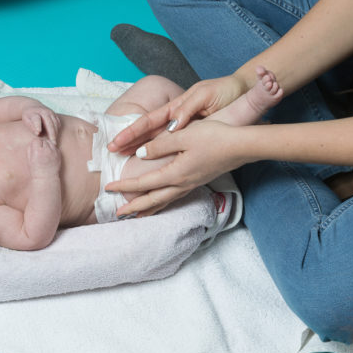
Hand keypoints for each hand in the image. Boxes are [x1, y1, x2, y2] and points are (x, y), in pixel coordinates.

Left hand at [23, 105, 59, 139]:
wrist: (33, 105)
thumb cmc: (28, 116)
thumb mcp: (26, 120)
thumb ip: (30, 126)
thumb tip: (38, 133)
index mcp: (35, 113)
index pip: (36, 119)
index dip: (37, 125)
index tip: (38, 133)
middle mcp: (44, 111)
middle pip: (50, 123)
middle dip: (52, 134)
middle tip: (53, 143)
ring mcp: (51, 112)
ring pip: (56, 124)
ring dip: (56, 133)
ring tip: (54, 142)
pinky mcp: (55, 115)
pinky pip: (58, 124)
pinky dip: (58, 130)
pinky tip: (55, 137)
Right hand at [26, 136, 60, 176]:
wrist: (46, 178)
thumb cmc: (36, 169)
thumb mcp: (29, 159)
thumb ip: (31, 148)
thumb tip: (35, 140)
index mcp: (37, 152)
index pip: (36, 140)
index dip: (35, 145)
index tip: (35, 151)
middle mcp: (47, 150)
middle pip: (43, 140)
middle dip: (41, 145)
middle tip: (40, 153)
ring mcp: (54, 152)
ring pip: (49, 142)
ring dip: (47, 146)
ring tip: (45, 154)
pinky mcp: (59, 154)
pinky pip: (54, 147)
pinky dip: (52, 149)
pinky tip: (50, 156)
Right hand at [107, 74, 248, 154]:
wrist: (244, 92)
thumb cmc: (226, 91)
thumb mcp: (206, 96)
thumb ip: (188, 108)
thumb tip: (172, 125)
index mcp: (177, 107)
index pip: (149, 121)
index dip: (132, 131)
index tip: (117, 141)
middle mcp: (177, 118)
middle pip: (148, 132)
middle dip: (129, 141)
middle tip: (111, 152)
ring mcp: (185, 128)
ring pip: (158, 141)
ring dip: (140, 149)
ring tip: (124, 160)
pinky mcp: (194, 135)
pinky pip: (173, 147)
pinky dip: (161, 154)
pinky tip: (153, 165)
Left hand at [108, 120, 245, 216]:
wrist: (242, 146)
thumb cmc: (215, 137)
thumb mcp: (184, 136)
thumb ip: (160, 145)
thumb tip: (140, 154)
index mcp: (176, 173)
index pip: (144, 184)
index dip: (125, 186)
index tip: (109, 188)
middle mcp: (182, 183)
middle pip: (153, 200)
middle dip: (134, 208)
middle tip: (117, 215)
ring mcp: (192, 184)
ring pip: (165, 201)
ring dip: (149, 209)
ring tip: (137, 216)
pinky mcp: (198, 180)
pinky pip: (175, 196)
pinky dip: (163, 201)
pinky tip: (163, 200)